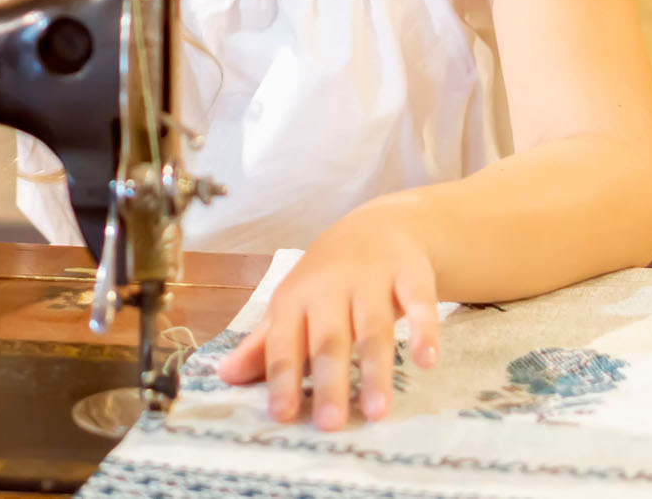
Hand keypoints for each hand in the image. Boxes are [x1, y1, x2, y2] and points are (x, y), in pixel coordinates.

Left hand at [215, 195, 439, 429]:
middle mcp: (331, 287)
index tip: (281, 416)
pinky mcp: (410, 272)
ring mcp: (372, 278)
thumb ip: (264, 344)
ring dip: (376, 369)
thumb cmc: (326, 278)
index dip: (281, 378)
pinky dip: (424, 329)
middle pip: (329, 340)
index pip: (284, 342)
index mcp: (294, 297)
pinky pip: (419, 302)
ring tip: (379, 411)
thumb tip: (224, 376)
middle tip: (331, 425)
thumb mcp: (292, 304)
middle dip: (330, 382)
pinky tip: (427, 361)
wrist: (376, 225)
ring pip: (373, 327)